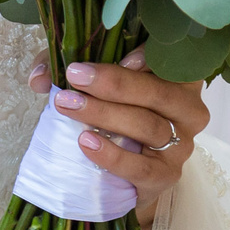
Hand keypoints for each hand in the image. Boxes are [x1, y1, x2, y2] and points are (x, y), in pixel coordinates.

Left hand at [27, 50, 209, 224]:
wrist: (125, 174)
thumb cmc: (115, 119)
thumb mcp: (96, 86)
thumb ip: (67, 71)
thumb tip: (39, 76)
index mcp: (179, 78)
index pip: (171, 59)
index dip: (148, 54)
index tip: (117, 54)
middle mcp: (189, 109)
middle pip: (158, 92)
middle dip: (114, 83)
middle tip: (75, 76)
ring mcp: (181, 145)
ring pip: (148, 126)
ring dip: (105, 114)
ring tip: (69, 106)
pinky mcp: (166, 176)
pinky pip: (142, 167)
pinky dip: (113, 155)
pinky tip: (86, 142)